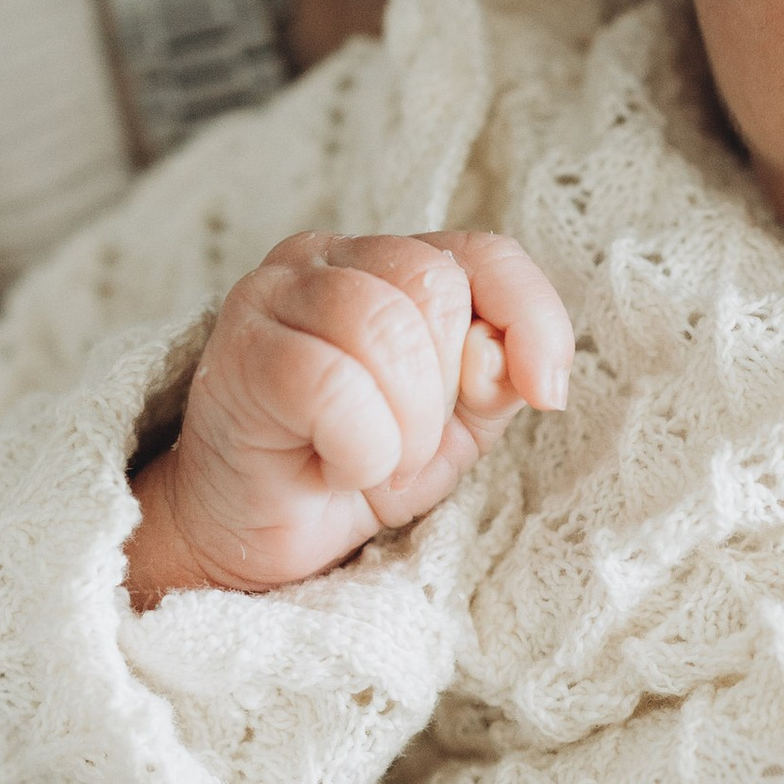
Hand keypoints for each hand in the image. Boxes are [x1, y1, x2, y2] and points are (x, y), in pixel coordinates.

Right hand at [127, 229, 573, 600]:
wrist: (247, 530)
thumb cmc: (351, 467)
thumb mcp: (452, 431)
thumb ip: (491, 384)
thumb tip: (514, 362)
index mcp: (389, 263)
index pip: (485, 253)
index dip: (531, 318)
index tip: (545, 393)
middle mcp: (327, 258)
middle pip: (433, 283)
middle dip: (444, 390)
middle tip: (408, 448)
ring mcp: (272, 294)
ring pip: (382, 325)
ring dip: (404, 425)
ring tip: (374, 463)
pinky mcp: (238, 350)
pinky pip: (331, 384)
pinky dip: (359, 448)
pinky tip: (334, 467)